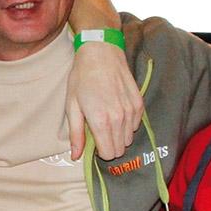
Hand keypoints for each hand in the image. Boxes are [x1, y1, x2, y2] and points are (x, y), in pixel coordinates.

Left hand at [67, 39, 142, 161]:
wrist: (101, 53)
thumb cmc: (82, 78)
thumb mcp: (72, 106)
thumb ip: (76, 134)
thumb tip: (75, 156)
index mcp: (101, 122)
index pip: (109, 154)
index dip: (100, 151)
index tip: (94, 140)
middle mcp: (119, 119)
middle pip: (120, 149)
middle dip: (109, 144)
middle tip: (99, 129)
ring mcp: (131, 111)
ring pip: (129, 139)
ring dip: (119, 134)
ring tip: (107, 117)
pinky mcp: (139, 104)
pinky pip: (136, 125)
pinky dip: (127, 123)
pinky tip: (117, 110)